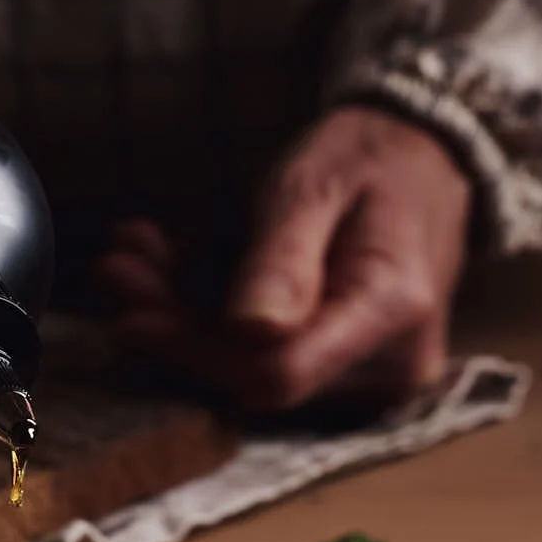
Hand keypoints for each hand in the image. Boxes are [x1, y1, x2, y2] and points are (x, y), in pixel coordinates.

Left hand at [95, 106, 471, 414]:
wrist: (428, 163)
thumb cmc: (373, 160)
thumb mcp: (316, 184)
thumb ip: (282, 258)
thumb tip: (249, 332)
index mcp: (389, 310)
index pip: (276, 372)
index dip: (197, 354)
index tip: (132, 318)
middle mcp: (387, 367)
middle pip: (254, 381)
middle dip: (174, 331)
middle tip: (114, 272)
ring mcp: (368, 380)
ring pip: (248, 374)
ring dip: (180, 320)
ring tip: (129, 261)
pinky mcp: (342, 377)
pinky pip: (261, 361)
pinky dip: (206, 320)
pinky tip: (167, 270)